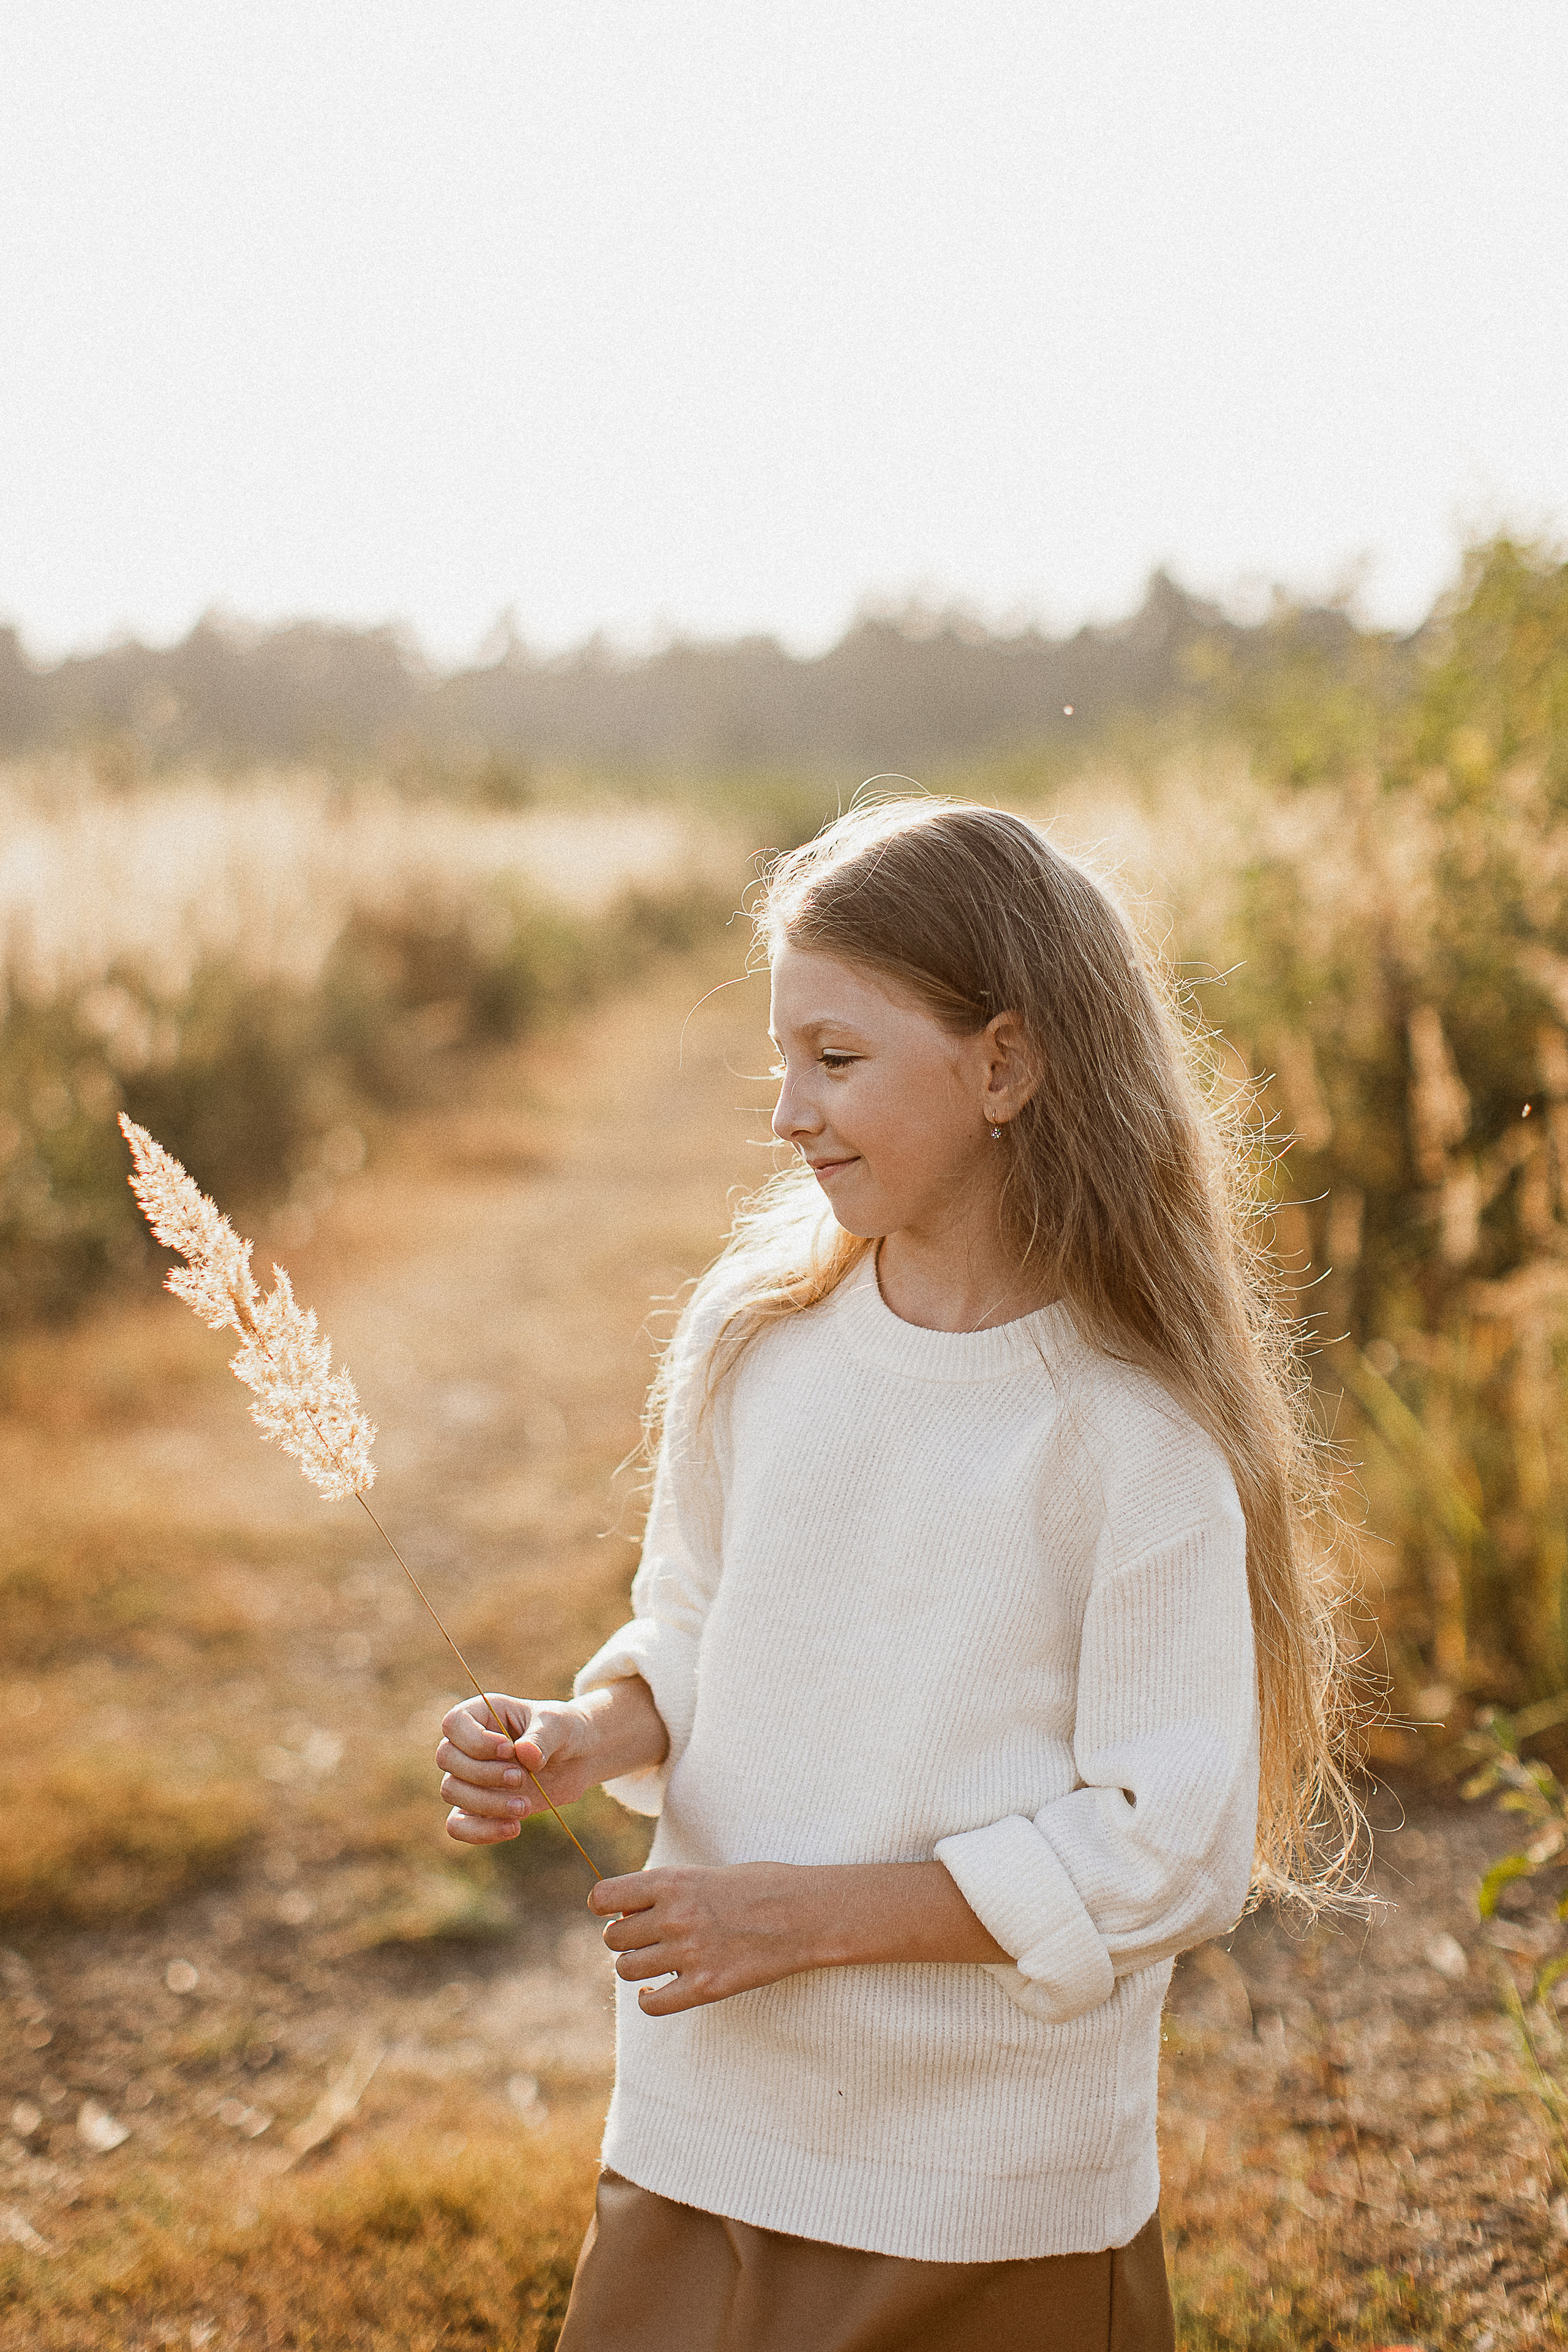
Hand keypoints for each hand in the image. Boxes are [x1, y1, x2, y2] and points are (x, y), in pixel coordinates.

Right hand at [437, 1676, 668, 1844]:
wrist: (576, 1759)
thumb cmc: (563, 1731)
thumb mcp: (559, 1725)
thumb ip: (542, 1737)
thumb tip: (524, 1754)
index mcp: (481, 1714)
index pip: (453, 1724)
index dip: (476, 1741)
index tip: (509, 1749)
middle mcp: (468, 1744)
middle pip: (447, 1758)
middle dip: (484, 1773)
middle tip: (521, 1778)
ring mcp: (469, 1777)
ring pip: (451, 1791)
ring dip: (487, 1803)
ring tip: (525, 1807)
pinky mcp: (477, 1807)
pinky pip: (457, 1825)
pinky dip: (480, 1831)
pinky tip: (514, 1828)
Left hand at [589, 1858, 1011, 2007]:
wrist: (807, 1913)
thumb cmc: (761, 1885)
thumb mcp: (708, 1873)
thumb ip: (668, 1889)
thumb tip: (628, 1905)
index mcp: (672, 1881)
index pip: (602, 1897)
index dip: (605, 1905)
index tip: (616, 1909)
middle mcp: (673, 1917)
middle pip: (613, 1937)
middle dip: (624, 1938)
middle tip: (645, 1938)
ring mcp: (688, 1954)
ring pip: (627, 1969)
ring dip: (636, 1967)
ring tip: (657, 1962)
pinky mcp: (705, 1987)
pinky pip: (652, 2003)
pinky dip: (648, 1999)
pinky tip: (657, 1991)